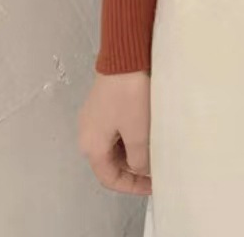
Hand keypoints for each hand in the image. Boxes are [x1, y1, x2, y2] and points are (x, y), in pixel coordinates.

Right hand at [78, 71, 151, 195]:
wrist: (124, 56)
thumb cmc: (129, 96)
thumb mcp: (138, 132)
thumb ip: (139, 159)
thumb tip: (141, 169)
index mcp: (91, 146)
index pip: (109, 178)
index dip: (131, 186)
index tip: (153, 186)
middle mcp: (86, 133)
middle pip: (110, 163)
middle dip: (133, 169)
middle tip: (156, 168)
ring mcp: (93, 117)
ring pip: (114, 146)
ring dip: (132, 152)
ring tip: (154, 151)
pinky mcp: (102, 104)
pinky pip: (114, 130)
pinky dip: (129, 137)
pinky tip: (145, 132)